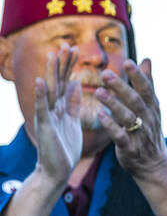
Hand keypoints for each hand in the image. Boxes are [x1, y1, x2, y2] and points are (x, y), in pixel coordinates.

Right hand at [32, 44, 82, 185]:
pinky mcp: (44, 126)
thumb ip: (73, 103)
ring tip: (53, 55)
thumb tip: (76, 84)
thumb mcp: (72, 121)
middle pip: (58, 81)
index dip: (70, 66)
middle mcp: (52, 108)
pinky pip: (42, 108)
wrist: (56, 171)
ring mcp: (47, 116)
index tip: (75, 49)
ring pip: (50, 90)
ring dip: (51, 72)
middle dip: (62, 64)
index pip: (66, 82)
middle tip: (67, 44)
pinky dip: (41, 94)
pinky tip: (40, 81)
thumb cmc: (65, 148)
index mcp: (62, 107)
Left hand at [95, 59, 166, 179]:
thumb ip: (147, 83)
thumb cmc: (148, 129)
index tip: (128, 62)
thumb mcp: (151, 106)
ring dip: (113, 104)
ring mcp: (140, 134)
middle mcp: (148, 119)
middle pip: (135, 101)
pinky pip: (120, 136)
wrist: (153, 163)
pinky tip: (100, 115)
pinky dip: (111, 126)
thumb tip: (147, 59)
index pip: (146, 89)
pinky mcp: (130, 148)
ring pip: (127, 117)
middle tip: (105, 73)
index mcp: (152, 107)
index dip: (138, 76)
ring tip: (98, 92)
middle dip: (121, 87)